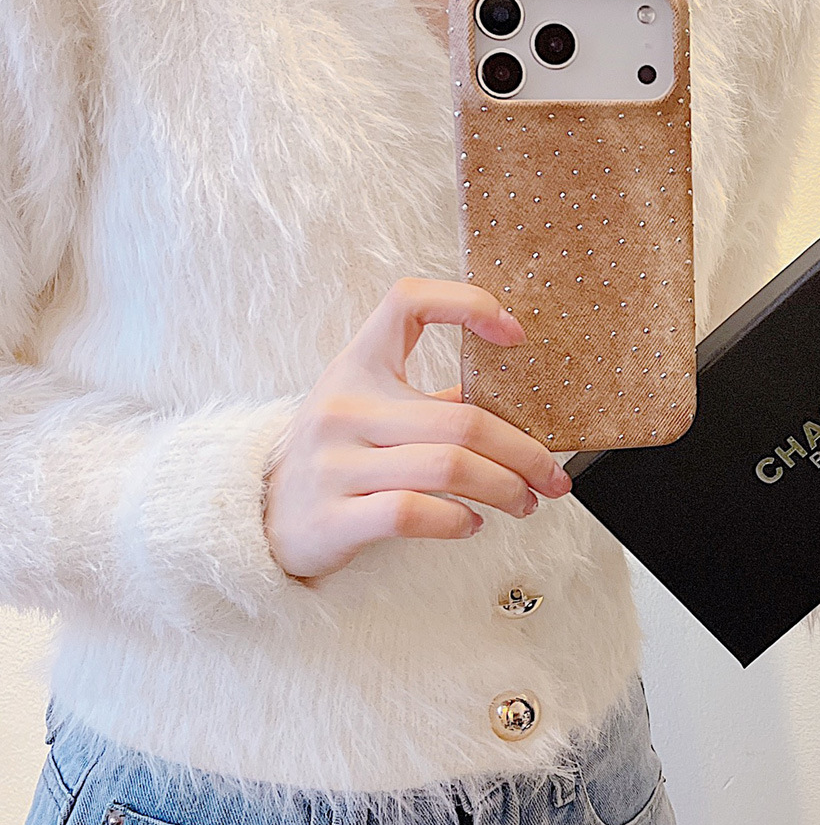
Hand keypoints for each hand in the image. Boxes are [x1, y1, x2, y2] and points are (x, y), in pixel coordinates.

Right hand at [263, 277, 572, 583]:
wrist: (262, 518)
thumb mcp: (373, 409)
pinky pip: (414, 513)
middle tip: (552, 476)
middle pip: (462, 420)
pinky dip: (458, 521)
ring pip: (448, 468)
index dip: (467, 304)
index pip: (408, 301)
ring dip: (504, 489)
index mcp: (357, 364)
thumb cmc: (341, 455)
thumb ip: (436, 401)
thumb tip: (522, 409)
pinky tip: (473, 523)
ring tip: (525, 502)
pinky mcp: (333, 517)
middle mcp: (343, 406)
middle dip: (523, 452)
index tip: (516, 335)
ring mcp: (334, 463)